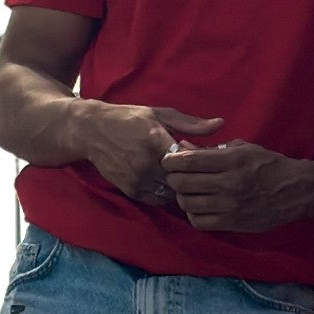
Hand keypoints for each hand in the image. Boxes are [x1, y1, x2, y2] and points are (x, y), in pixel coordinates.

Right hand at [74, 103, 220, 205]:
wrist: (92, 132)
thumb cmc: (129, 118)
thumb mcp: (160, 114)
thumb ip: (191, 124)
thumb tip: (220, 124)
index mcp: (156, 140)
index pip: (190, 160)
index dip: (201, 162)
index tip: (205, 160)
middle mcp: (146, 162)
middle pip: (182, 179)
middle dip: (192, 177)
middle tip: (198, 172)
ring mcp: (137, 179)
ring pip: (171, 192)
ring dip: (179, 188)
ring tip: (184, 178)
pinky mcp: (131, 190)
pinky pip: (157, 199)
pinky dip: (165, 193)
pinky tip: (167, 182)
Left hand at [161, 138, 313, 232]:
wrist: (297, 191)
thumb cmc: (269, 165)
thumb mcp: (244, 148)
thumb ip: (213, 149)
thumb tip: (183, 148)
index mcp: (232, 161)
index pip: (189, 161)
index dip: (171, 160)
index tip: (168, 160)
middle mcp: (229, 184)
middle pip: (183, 183)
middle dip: (173, 178)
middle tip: (175, 176)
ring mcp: (230, 206)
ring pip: (187, 204)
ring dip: (181, 196)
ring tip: (186, 191)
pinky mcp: (233, 223)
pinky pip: (199, 222)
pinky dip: (193, 214)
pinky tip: (198, 206)